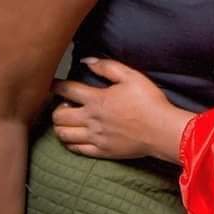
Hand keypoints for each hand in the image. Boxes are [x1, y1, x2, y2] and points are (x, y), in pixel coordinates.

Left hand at [52, 59, 191, 163]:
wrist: (161, 129)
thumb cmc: (148, 100)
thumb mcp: (131, 76)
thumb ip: (107, 67)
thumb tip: (87, 61)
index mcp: (96, 99)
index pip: (67, 90)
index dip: (56, 85)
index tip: (52, 84)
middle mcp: (91, 119)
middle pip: (59, 117)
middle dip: (56, 109)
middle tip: (63, 104)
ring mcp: (94, 138)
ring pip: (63, 135)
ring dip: (60, 127)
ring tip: (67, 121)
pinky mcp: (101, 151)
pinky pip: (76, 149)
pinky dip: (70, 143)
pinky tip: (75, 137)